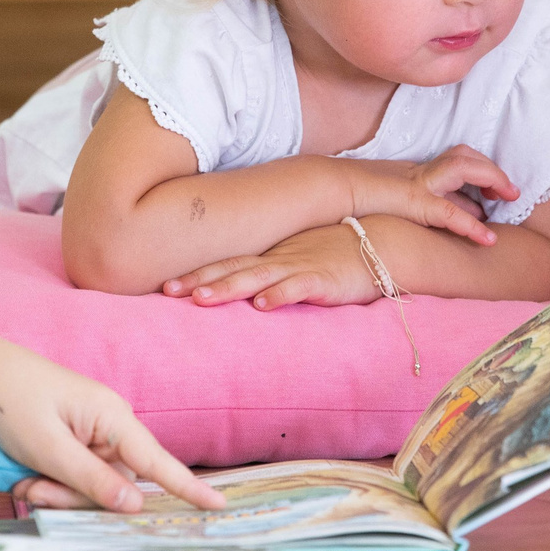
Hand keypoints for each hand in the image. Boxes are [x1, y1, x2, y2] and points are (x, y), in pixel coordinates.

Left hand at [0, 333, 226, 512]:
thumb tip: (135, 504)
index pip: (157, 461)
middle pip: (116, 484)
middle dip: (75, 497)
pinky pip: (76, 476)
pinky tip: (24, 476)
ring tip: (23, 481)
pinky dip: (52, 484)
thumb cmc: (9, 400)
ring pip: (93, 486)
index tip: (218, 505)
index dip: (188, 487)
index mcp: (112, 416)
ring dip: (58, 493)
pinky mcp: (74, 439)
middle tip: (32, 491)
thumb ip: (90, 479)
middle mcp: (109, 424)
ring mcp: (92, 432)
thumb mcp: (46, 447)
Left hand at [164, 223, 382, 309]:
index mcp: (272, 257)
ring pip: (258, 278)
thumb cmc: (339, 255)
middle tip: (168, 290)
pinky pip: (300, 287)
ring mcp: (301, 267)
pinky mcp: (325, 280)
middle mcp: (280, 260)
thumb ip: (272, 275)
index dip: (197, 272)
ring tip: (201, 298)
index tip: (165, 285)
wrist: (384, 245)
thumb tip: (244, 293)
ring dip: (229, 287)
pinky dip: (280, 294)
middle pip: (233, 269)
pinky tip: (262, 305)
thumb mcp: (299, 262)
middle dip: (199, 280)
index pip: (228, 263)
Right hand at [340, 145, 511, 244]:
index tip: (492, 192)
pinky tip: (488, 239)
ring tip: (510, 197)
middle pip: (465, 157)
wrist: (326, 189)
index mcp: (415, 171)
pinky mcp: (414, 200)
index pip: (455, 162)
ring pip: (465, 168)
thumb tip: (418, 216)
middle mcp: (420, 171)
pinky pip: (449, 211)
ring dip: (492, 180)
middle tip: (510, 191)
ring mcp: (418, 182)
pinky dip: (471, 225)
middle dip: (492, 171)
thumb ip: (404, 204)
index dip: (478, 172)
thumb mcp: (383, 197)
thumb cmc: (349, 196)